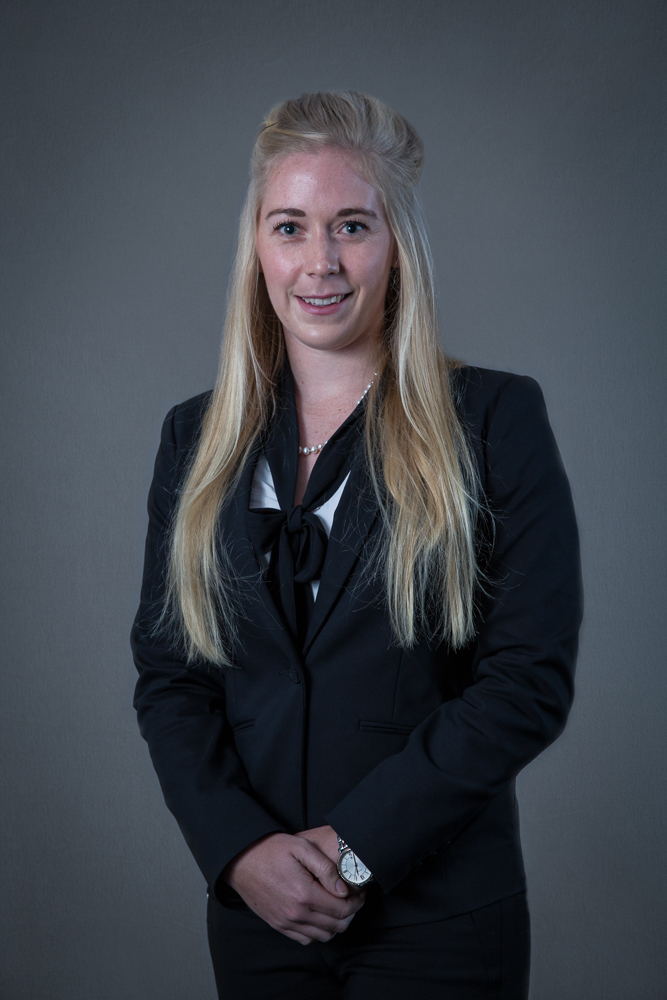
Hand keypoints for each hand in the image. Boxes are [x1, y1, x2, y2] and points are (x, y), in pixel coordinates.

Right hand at [222, 832, 365, 945]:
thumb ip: (326, 868)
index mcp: (304, 894)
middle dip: (351, 913)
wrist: (241, 860)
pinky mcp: (278, 925)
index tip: (360, 892)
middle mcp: (295, 913)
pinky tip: (320, 915)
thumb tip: (344, 889)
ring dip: (336, 924)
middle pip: (336, 926)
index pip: (342, 910)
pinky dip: (318, 932)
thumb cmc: (271, 849)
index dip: (357, 902)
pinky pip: (305, 939)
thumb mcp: (302, 848)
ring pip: (323, 936)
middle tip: (353, 898)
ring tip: (338, 906)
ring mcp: (286, 922)